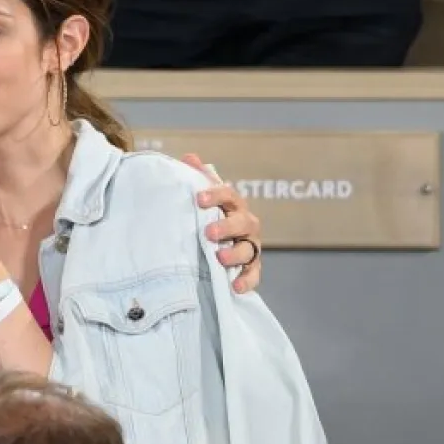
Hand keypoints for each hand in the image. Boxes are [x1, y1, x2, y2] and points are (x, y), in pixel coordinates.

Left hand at [182, 154, 262, 292]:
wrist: (223, 241)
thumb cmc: (210, 216)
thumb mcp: (203, 198)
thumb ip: (197, 178)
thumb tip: (189, 157)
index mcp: (232, 204)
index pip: (227, 194)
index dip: (214, 195)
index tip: (198, 199)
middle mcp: (245, 223)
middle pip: (241, 222)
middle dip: (226, 227)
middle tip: (209, 233)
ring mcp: (250, 245)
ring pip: (249, 248)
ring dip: (235, 253)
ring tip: (220, 258)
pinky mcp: (252, 267)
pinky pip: (254, 274)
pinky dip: (246, 280)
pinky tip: (235, 286)